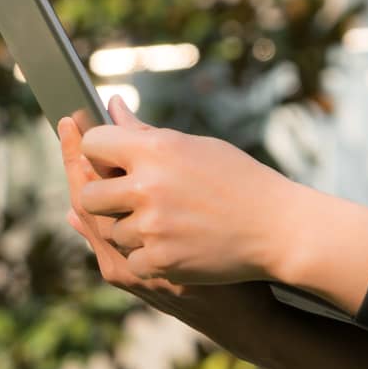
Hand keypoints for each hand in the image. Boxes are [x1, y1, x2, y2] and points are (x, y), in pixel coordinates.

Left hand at [58, 98, 281, 346]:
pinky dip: (146, 257)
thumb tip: (112, 106)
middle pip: (88, 195)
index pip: (93, 144)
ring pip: (110, 232)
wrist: (278, 228)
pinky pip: (130, 261)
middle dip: (103, 197)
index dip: (96, 150)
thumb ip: (146, 132)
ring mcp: (152, 228)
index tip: (107, 158)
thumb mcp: (195, 148)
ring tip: (164, 222)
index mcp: (155, 150)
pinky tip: (172, 245)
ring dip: (129, 229)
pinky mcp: (161, 262)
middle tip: (126, 198)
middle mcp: (147, 187)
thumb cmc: (240, 180)